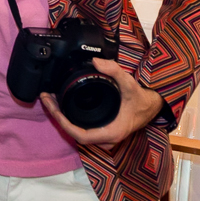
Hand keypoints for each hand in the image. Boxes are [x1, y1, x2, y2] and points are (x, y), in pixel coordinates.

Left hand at [40, 58, 164, 147]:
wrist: (153, 107)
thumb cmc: (142, 100)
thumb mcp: (129, 83)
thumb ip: (114, 70)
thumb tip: (95, 61)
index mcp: (110, 132)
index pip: (80, 135)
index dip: (63, 123)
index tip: (53, 109)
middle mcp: (106, 138)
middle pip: (74, 133)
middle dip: (58, 117)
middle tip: (46, 98)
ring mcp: (103, 136)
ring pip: (77, 132)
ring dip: (62, 117)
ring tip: (50, 99)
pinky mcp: (102, 130)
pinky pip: (82, 129)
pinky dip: (70, 118)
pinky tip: (63, 105)